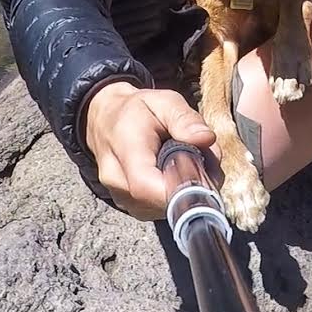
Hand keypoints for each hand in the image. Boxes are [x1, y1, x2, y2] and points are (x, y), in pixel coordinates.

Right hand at [83, 81, 214, 220]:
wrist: (105, 120)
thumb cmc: (136, 110)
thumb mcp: (163, 101)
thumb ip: (184, 118)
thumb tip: (206, 138)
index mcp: (124, 150)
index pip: (146, 186)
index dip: (179, 189)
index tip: (203, 172)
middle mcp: (116, 180)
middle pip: (159, 202)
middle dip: (190, 187)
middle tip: (201, 160)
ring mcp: (120, 197)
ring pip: (161, 209)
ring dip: (182, 192)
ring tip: (185, 163)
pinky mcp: (129, 206)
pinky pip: (156, 211)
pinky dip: (172, 197)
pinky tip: (174, 175)